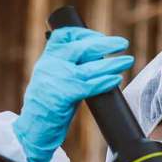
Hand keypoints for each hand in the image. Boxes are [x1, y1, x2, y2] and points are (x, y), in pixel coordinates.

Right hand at [13, 27, 133, 161]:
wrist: (33, 128)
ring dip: (112, 64)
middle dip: (105, 44)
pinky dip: (105, 82)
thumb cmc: (48, 104)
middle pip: (81, 48)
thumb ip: (69, 66)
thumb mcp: (53, 77)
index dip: (85, 33)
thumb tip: (98, 57)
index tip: (101, 36)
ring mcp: (57, 79)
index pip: (64, 36)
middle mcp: (51, 65)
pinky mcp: (64, 95)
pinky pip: (90, 86)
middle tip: (123, 43)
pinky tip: (116, 79)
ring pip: (90, 68)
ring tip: (127, 60)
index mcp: (48, 58)